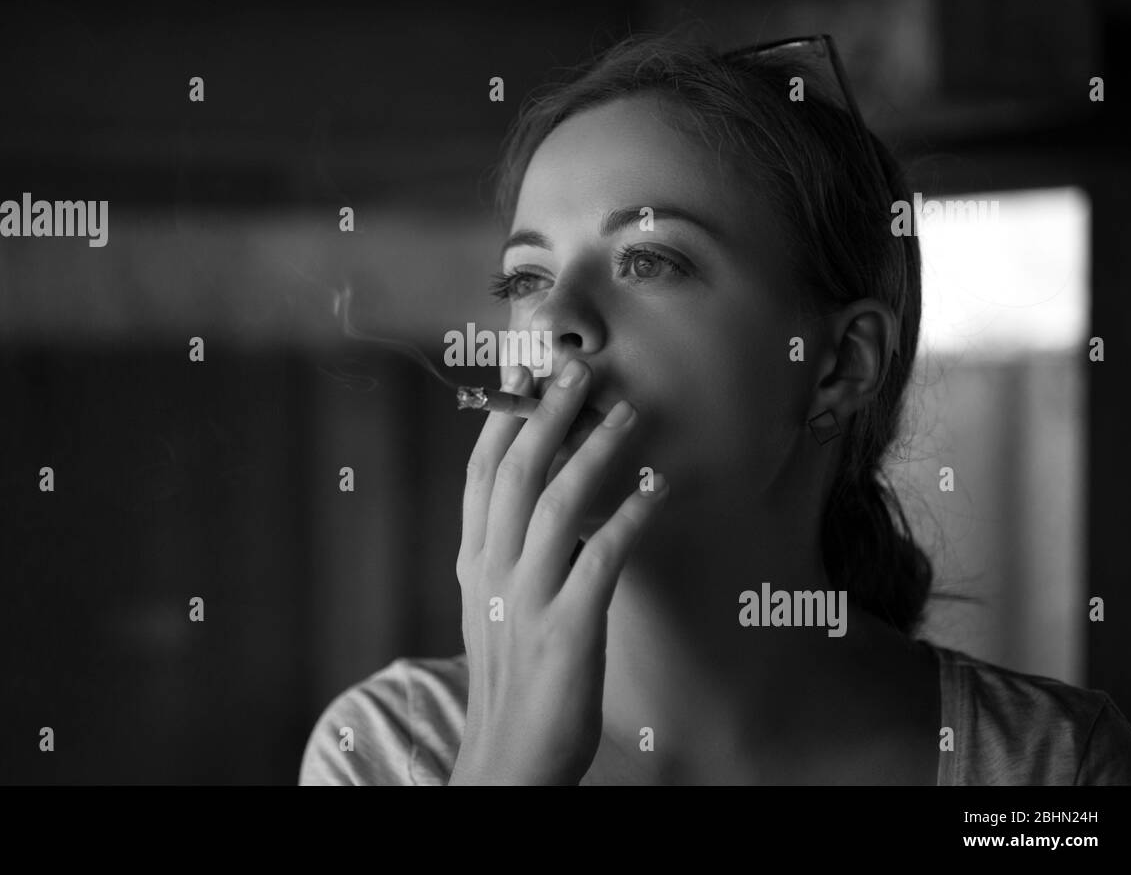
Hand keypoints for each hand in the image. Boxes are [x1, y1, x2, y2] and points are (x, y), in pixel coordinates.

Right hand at [449, 359, 668, 784]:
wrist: (506, 759)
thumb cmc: (510, 677)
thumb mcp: (494, 604)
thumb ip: (507, 549)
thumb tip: (538, 494)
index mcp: (472, 560)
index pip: (480, 473)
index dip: (504, 419)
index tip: (525, 374)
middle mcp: (492, 571)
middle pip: (515, 473)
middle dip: (548, 415)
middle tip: (580, 371)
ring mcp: (528, 599)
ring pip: (555, 504)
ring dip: (594, 452)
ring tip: (627, 414)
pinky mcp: (568, 630)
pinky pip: (602, 558)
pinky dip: (630, 517)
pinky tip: (657, 489)